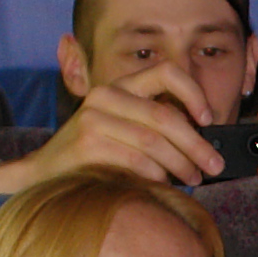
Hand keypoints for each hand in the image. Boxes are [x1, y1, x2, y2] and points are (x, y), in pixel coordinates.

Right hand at [0, 64, 222, 192]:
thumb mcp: (121, 128)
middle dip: (197, 144)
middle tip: (214, 164)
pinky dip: (156, 176)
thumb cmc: (92, 154)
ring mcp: (93, 119)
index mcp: (119, 86)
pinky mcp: (87, 144)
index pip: (166, 72)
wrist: (43, 173)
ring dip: (181, 164)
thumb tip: (203, 141)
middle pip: (165, 117)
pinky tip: (163, 184)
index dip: (193, 92)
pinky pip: (136, 161)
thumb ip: (153, 125)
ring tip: (194, 178)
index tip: (208, 118)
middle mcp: (105, 96)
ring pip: (154, 142)